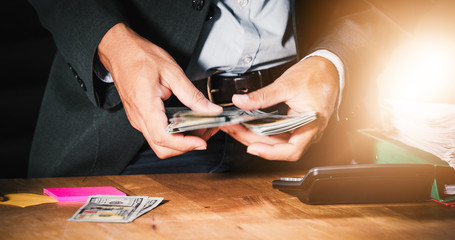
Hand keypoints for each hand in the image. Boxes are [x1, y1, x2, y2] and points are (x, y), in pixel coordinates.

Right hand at [98, 23, 221, 157]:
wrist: (120, 51)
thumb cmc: (140, 57)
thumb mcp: (172, 72)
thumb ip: (193, 95)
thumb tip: (211, 110)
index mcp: (145, 106)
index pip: (164, 138)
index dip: (185, 144)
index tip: (201, 142)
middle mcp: (139, 118)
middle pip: (162, 148)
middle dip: (186, 147)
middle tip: (205, 135)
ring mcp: (138, 119)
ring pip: (160, 144)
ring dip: (181, 142)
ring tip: (199, 129)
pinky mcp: (140, 117)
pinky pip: (157, 134)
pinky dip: (174, 135)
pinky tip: (187, 124)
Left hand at [220, 57, 338, 160]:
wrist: (329, 67)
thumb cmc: (317, 75)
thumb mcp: (286, 84)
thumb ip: (262, 96)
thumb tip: (240, 102)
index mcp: (311, 125)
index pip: (292, 150)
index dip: (271, 153)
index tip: (253, 147)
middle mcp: (308, 132)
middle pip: (279, 147)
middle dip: (253, 140)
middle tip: (234, 130)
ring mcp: (302, 129)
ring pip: (277, 141)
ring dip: (256, 136)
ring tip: (236, 127)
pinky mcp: (296, 125)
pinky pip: (279, 133)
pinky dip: (263, 130)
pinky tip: (249, 125)